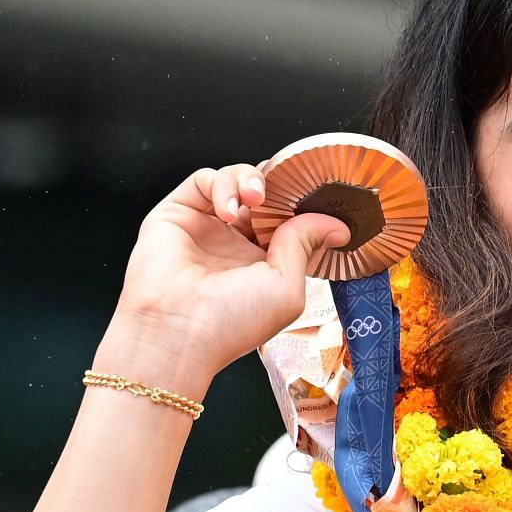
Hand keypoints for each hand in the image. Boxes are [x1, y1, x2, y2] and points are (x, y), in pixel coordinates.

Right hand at [103, 163, 349, 389]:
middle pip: (264, 196)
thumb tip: (335, 226)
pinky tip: (229, 210)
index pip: (288, 221)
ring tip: (256, 197)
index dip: (302, 206)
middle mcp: (234, 243)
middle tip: (286, 190)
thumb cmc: (231, 321)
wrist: (177, 331)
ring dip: (251, 179)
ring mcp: (206, 227)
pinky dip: (222, 185)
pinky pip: (204, 180)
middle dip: (278, 187)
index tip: (317, 199)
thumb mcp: (286, 286)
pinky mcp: (177, 213)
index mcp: (264, 264)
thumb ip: (304, 245)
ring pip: (235, 181)